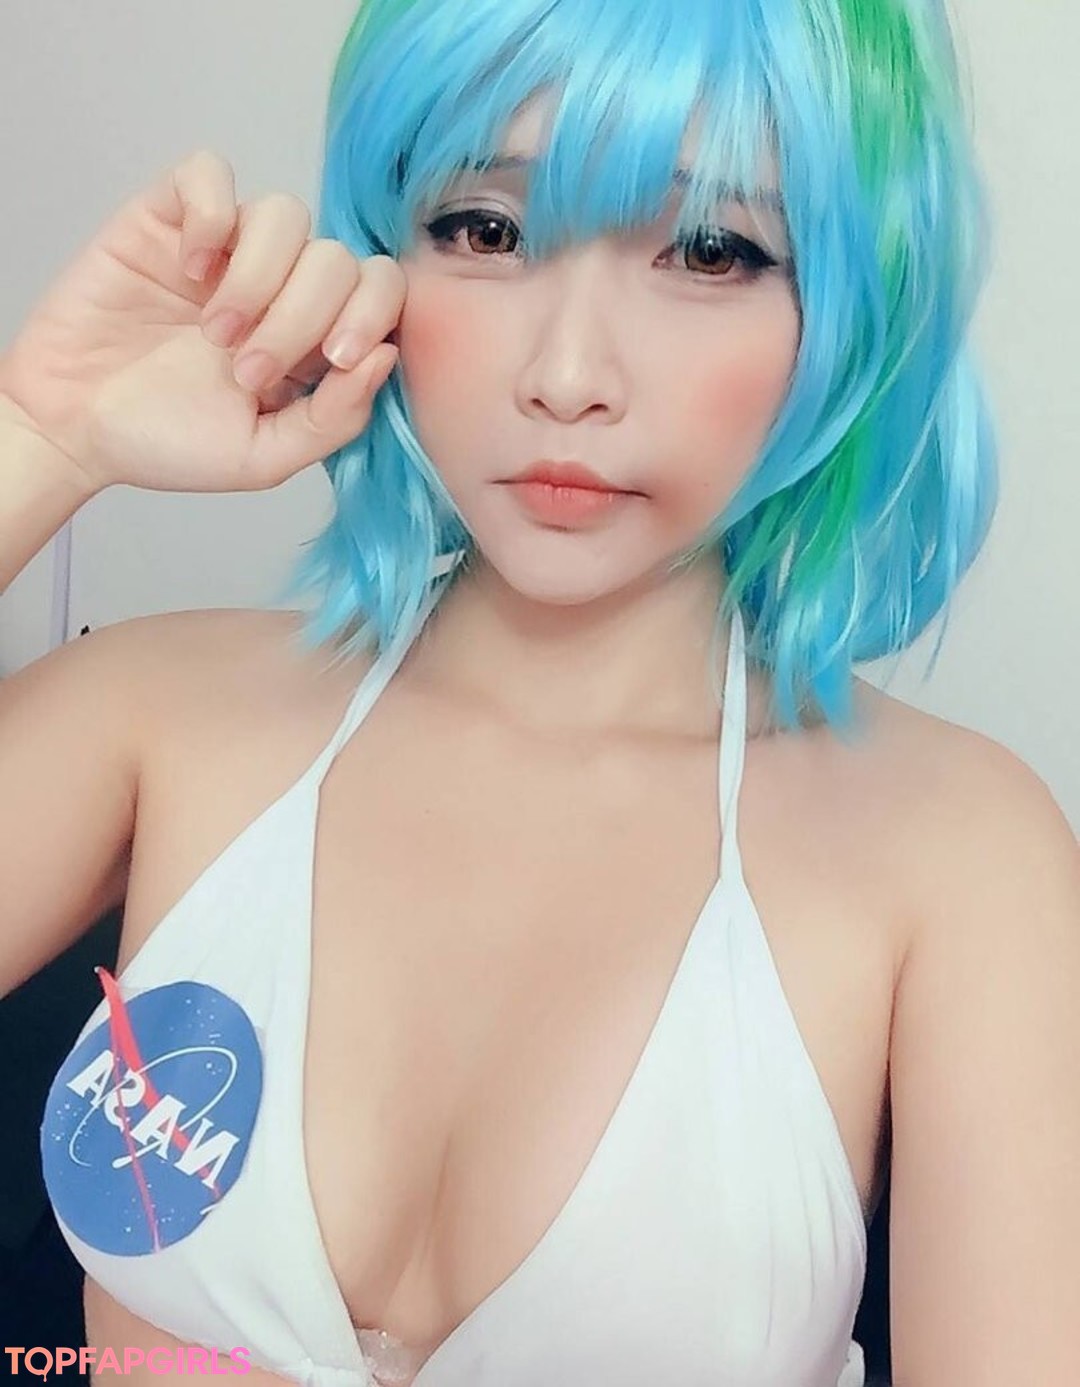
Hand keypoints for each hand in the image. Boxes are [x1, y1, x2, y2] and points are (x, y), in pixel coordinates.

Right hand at [0, 149, 404, 493]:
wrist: (75, 426)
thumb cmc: (168, 442)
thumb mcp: (264, 456)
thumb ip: (334, 417)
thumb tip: (386, 357)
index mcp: (315, 339)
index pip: (380, 291)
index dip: (372, 315)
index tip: (333, 360)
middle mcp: (282, 286)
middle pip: (336, 258)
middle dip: (301, 318)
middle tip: (248, 370)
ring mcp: (228, 248)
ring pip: (286, 214)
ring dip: (257, 279)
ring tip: (215, 333)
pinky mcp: (170, 217)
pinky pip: (211, 174)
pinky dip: (209, 217)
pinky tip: (189, 269)